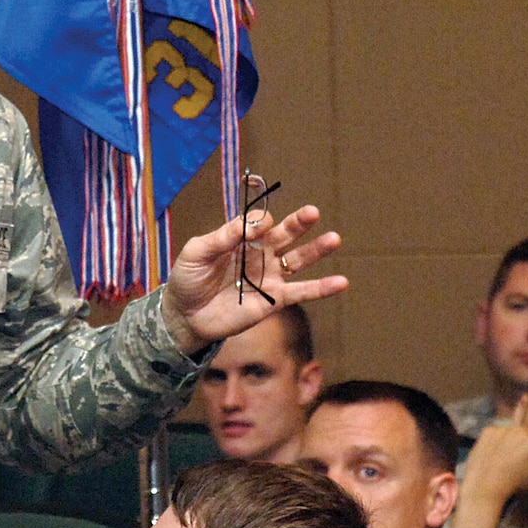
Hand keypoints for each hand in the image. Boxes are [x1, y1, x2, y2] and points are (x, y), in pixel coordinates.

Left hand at [159, 205, 346, 353]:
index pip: (259, 222)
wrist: (185, 316)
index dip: (261, 221)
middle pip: (285, 234)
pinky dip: (322, 288)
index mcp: (241, 238)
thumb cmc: (187, 279)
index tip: (261, 224)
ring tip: (334, 239)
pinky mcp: (273, 301)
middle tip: (313, 212)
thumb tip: (254, 221)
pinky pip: (301, 292)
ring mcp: (268, 277)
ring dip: (317, 250)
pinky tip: (341, 282)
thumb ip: (222, 237)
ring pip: (298, 260)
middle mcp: (259, 254)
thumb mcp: (197, 252)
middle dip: (299, 223)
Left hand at [451, 422, 527, 527]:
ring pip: (513, 433)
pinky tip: (496, 456)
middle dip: (527, 448)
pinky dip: (497, 443)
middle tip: (519, 464)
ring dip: (512, 444)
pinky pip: (497, 433)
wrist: (486, 487)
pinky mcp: (488, 430)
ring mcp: (503, 429)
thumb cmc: (518, 484)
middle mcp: (522, 430)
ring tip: (507, 461)